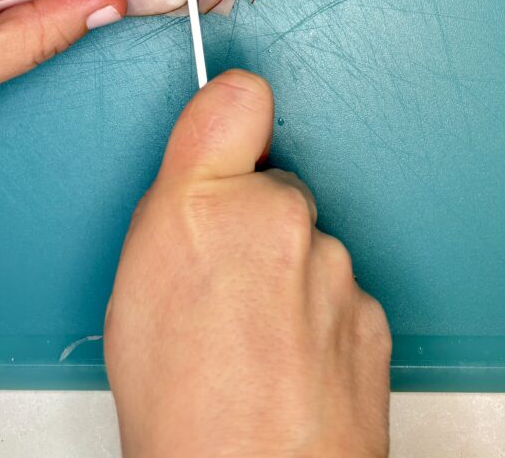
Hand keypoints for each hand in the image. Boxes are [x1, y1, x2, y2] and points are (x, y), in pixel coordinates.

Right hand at [105, 70, 390, 457]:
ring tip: (254, 341)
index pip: (238, 96)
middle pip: (276, 185)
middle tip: (226, 285)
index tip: (232, 134)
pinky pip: (338, 292)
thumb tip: (203, 181)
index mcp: (203, 201)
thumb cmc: (178, 408)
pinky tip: (289, 363)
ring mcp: (334, 263)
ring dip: (287, 275)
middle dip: (255, 220)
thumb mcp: (134, 284)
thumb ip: (177, 205)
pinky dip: (318, 317)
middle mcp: (278, 217)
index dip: (233, 111)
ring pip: (308, 245)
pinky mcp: (371, 309)